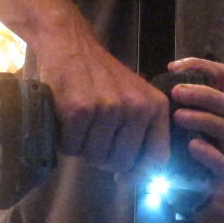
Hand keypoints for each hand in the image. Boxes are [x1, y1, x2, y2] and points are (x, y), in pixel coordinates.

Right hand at [37, 30, 169, 175]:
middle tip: (93, 138)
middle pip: (121, 162)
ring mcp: (108, 109)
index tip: (124, 178)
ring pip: (94, 157)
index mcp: (155, 107)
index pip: (158, 158)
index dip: (140, 175)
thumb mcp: (135, 96)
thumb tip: (132, 176)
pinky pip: (72, 147)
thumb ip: (141, 131)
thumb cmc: (102, 75)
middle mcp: (136, 108)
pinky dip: (65, 140)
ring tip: (80, 125)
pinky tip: (66, 121)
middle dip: (103, 158)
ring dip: (82, 148)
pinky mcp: (79, 111)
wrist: (70, 44)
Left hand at [167, 57, 223, 181]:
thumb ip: (162, 102)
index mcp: (213, 106)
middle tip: (177, 92)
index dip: (202, 66)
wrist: (175, 189)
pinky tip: (192, 146)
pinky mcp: (222, 175)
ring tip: (178, 117)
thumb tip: (148, 84)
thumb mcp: (165, 120)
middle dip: (204, 94)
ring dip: (204, 119)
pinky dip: (210, 153)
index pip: (220, 76)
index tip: (173, 68)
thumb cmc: (171, 146)